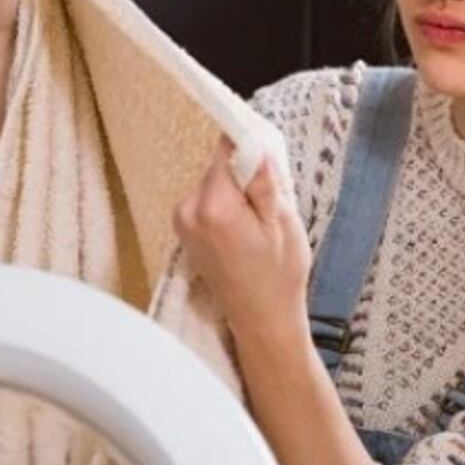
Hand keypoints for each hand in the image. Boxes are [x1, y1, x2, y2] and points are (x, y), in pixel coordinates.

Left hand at [172, 137, 311, 347]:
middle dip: (245, 176)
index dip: (248, 149)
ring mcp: (182, 221)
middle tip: (270, 204)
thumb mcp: (282, 224)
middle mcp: (189, 210)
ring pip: (214, 184)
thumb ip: (263, 182)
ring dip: (236, 193)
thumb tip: (255, 146)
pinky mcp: (184, 230)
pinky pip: (207, 201)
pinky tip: (244, 232)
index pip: (225, 152)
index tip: (266, 158)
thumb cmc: (278, 276)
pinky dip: (227, 207)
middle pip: (219, 168)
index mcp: (214, 207)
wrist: (261, 318)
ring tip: (257, 225)